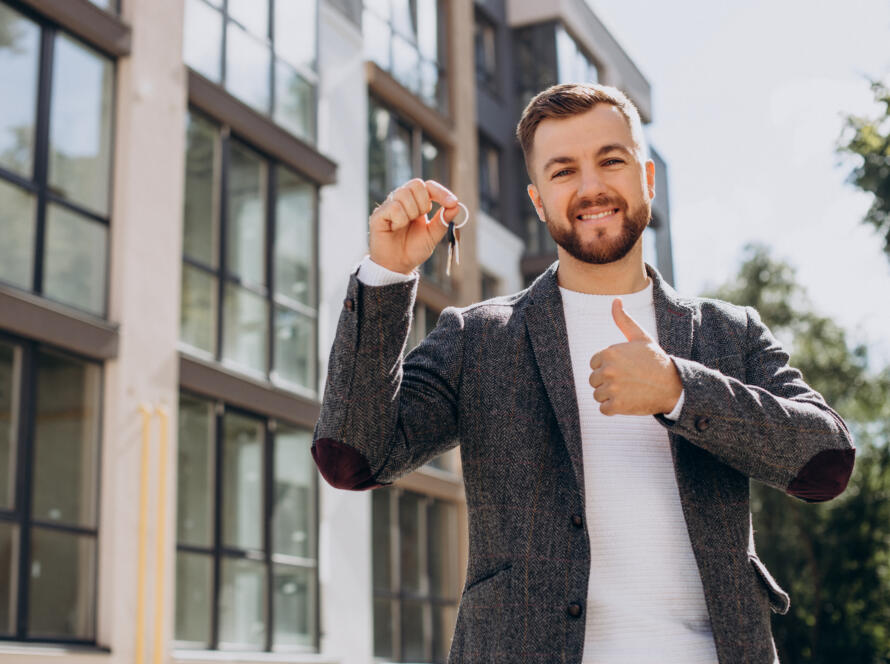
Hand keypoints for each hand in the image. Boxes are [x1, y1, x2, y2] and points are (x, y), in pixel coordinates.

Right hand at [368, 179, 461, 274]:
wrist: (398, 265)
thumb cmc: (413, 249)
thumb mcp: (433, 235)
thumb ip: (443, 221)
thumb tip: (456, 206)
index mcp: (416, 202)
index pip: (428, 186)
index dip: (441, 192)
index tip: (452, 202)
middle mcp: (402, 200)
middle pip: (416, 184)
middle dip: (424, 203)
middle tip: (419, 219)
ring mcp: (389, 205)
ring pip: (404, 194)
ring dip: (411, 213)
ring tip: (405, 226)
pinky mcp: (379, 215)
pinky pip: (394, 207)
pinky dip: (400, 221)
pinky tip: (395, 229)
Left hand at [588, 298, 682, 415]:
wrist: (674, 385)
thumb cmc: (655, 361)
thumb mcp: (641, 337)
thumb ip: (624, 320)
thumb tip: (615, 300)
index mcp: (609, 352)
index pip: (594, 363)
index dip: (608, 367)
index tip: (624, 368)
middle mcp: (608, 369)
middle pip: (594, 380)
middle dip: (608, 382)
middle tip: (628, 381)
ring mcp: (612, 388)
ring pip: (598, 395)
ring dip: (610, 396)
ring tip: (629, 391)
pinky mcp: (617, 405)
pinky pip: (604, 409)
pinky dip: (614, 409)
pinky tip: (628, 401)